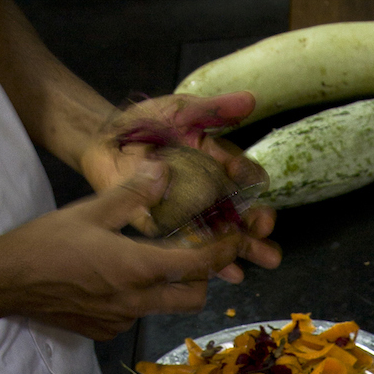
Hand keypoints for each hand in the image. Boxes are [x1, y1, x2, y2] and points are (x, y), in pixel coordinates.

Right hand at [0, 167, 250, 338]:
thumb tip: (164, 173)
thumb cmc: (48, 242)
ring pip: (165, 309)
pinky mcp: (107, 331)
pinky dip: (140, 299)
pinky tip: (118, 281)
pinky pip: (137, 316)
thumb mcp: (90, 210)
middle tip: (194, 254)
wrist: (9, 282)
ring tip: (154, 264)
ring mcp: (123, 321)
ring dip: (171, 289)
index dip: (224, 253)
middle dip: (203, 278)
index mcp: (139, 268)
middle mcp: (138, 301)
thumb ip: (132, 195)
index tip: (236, 242)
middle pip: (193, 298)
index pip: (198, 266)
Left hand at [79, 92, 279, 281]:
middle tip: (266, 229)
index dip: (251, 179)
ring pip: (226, 235)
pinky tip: (233, 273)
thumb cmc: (145, 123)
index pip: (244, 174)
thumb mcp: (181, 111)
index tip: (254, 183)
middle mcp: (211, 193)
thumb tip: (251, 100)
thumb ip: (215, 109)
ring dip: (247, 248)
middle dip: (258, 222)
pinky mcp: (171, 231)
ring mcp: (193, 215)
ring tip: (268, 259)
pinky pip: (196, 249)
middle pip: (242, 211)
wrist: (106, 140)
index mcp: (217, 163)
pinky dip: (215, 263)